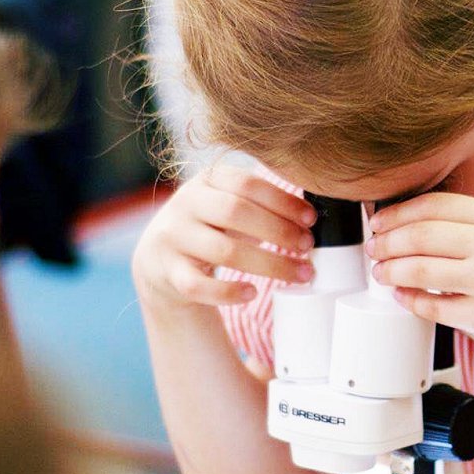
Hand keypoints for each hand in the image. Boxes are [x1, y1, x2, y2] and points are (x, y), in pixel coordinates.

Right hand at [132, 167, 314, 308]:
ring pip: (224, 251)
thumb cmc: (213, 227)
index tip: (311, 219)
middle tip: (308, 246)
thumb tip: (312, 214)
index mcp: (207, 180)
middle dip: (279, 230)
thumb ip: (263, 202)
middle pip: (236, 212)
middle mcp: (185, 204)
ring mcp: (173, 239)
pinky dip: (228, 292)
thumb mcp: (230, 203)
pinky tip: (253, 293)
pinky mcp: (168, 273)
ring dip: (270, 264)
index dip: (282, 201)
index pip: (247, 183)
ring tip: (301, 274)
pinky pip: (198, 286)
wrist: (160, 258)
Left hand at [367, 192, 473, 366]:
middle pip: (420, 235)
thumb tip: (414, 221)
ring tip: (382, 271)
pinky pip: (432, 307)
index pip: (434, 205)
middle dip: (387, 242)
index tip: (381, 221)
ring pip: (420, 270)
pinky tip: (402, 295)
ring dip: (391, 270)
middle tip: (375, 247)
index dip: (398, 212)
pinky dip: (409, 300)